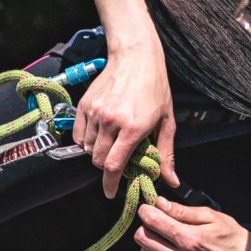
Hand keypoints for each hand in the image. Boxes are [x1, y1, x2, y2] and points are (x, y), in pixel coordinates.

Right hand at [72, 45, 180, 197]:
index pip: (113, 166)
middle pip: (98, 161)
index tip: (111, 193)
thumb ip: (166, 154)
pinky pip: (79, 135)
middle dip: (107, 168)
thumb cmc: (155, 87)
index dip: (111, 184)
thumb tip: (171, 181)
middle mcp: (110, 121)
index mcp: (132, 128)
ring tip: (112, 144)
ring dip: (98, 153)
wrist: (135, 57)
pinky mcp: (84, 105)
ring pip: (88, 148)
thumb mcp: (166, 121)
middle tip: (118, 163)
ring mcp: (95, 113)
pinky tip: (100, 134)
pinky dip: (87, 140)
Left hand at [135, 196, 250, 250]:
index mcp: (190, 240)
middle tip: (161, 223)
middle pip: (142, 239)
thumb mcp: (211, 216)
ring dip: (154, 244)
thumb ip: (182, 210)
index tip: (149, 208)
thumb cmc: (231, 238)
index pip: (152, 222)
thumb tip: (159, 203)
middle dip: (148, 227)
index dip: (146, 211)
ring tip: (173, 241)